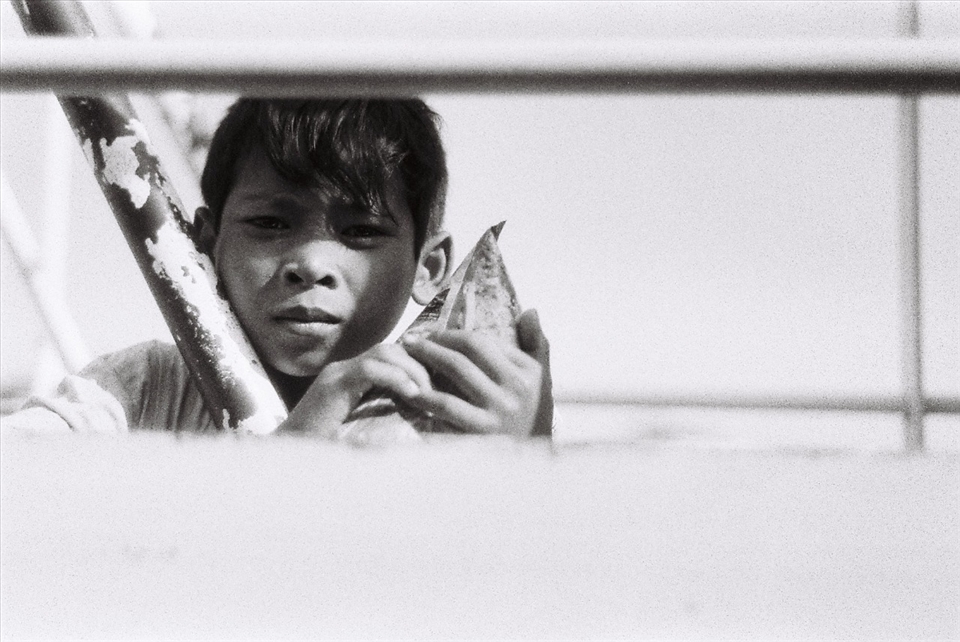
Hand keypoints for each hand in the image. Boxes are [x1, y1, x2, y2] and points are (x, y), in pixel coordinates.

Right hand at [279, 344, 431, 436]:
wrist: (289, 461)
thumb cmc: (328, 451)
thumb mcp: (367, 429)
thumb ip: (389, 415)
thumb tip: (428, 416)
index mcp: (357, 376)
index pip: (396, 354)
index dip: (422, 364)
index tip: (444, 383)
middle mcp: (348, 369)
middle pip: (395, 348)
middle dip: (422, 364)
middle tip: (440, 389)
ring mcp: (339, 374)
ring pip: (385, 352)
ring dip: (412, 370)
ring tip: (427, 393)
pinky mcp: (333, 386)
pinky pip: (370, 369)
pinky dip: (396, 378)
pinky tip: (412, 395)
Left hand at [401, 309, 552, 437]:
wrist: (532, 466)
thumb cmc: (532, 417)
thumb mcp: (543, 380)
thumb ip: (537, 343)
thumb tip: (529, 311)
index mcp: (527, 372)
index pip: (486, 342)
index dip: (455, 334)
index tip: (435, 334)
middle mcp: (514, 388)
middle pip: (468, 353)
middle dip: (437, 342)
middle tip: (413, 339)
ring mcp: (497, 410)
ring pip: (456, 373)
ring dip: (428, 360)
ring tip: (408, 356)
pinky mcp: (480, 432)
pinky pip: (447, 406)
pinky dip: (427, 395)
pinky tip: (411, 390)